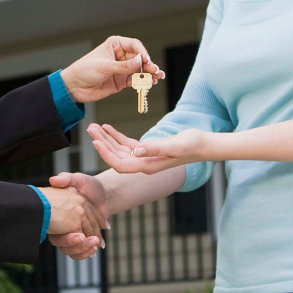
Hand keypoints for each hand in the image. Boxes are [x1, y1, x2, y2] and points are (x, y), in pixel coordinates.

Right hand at [45, 171, 111, 259]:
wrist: (104, 193)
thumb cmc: (90, 185)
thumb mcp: (78, 179)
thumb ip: (66, 178)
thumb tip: (53, 180)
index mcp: (59, 213)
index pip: (58, 228)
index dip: (69, 235)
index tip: (80, 235)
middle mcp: (63, 225)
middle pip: (64, 243)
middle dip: (78, 244)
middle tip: (93, 241)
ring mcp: (73, 233)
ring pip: (71, 250)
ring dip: (83, 250)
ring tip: (97, 244)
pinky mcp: (83, 238)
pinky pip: (80, 251)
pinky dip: (88, 251)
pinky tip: (99, 246)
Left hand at [58, 36, 163, 103]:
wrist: (74, 87)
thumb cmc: (85, 70)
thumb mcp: (105, 66)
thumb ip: (124, 66)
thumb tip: (140, 61)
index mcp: (115, 45)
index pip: (134, 45)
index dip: (142, 52)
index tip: (146, 61)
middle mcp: (120, 55)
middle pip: (139, 58)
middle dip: (148, 64)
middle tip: (155, 70)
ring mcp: (122, 69)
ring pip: (139, 70)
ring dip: (149, 73)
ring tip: (158, 77)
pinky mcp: (121, 81)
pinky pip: (135, 80)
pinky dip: (143, 82)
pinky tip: (150, 83)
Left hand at [88, 122, 209, 174]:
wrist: (203, 144)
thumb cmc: (192, 145)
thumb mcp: (175, 145)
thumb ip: (156, 148)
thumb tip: (137, 151)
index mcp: (148, 166)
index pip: (120, 164)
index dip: (106, 155)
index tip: (96, 142)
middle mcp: (143, 164)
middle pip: (115, 157)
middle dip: (101, 144)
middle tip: (89, 129)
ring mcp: (144, 157)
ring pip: (118, 150)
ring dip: (105, 139)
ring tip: (93, 127)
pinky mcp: (147, 149)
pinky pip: (126, 145)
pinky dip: (115, 136)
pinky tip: (107, 127)